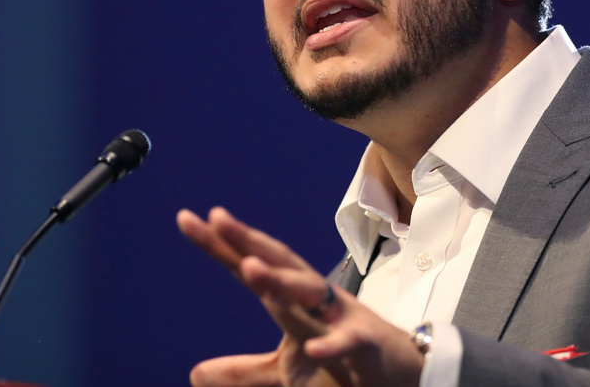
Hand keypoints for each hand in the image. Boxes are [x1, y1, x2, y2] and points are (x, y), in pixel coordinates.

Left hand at [177, 207, 424, 386]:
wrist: (401, 377)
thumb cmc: (342, 365)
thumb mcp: (285, 371)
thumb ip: (242, 370)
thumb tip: (195, 373)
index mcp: (295, 302)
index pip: (254, 266)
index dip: (223, 245)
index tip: (188, 218)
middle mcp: (317, 300)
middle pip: (280, 263)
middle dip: (250, 241)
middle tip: (217, 220)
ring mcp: (342, 319)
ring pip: (312, 291)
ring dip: (282, 281)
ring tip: (251, 270)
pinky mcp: (367, 346)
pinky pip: (349, 340)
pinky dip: (332, 343)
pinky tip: (312, 347)